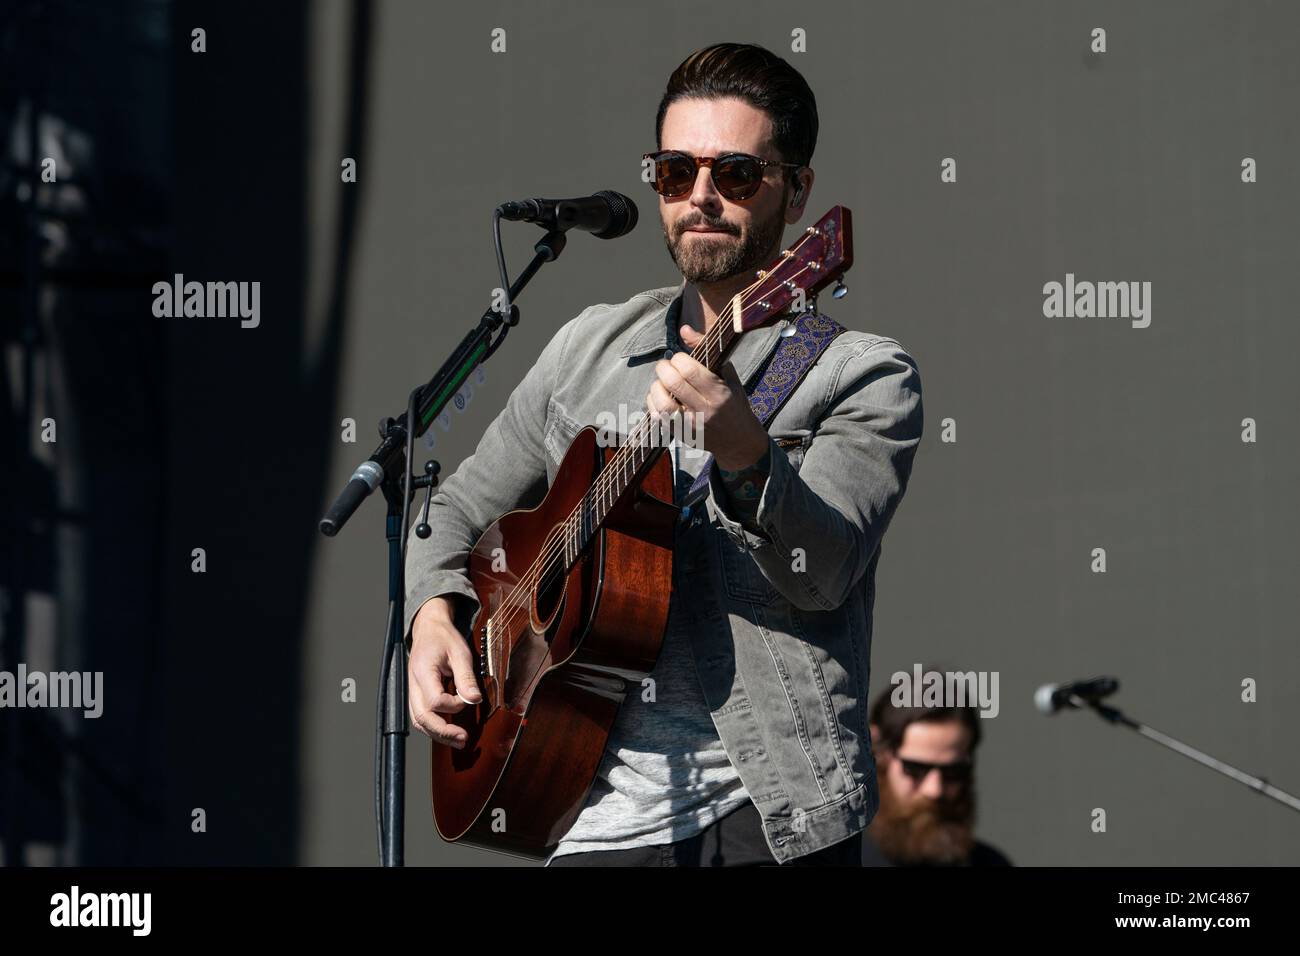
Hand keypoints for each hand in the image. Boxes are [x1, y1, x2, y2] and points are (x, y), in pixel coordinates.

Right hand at [408, 596, 481, 748]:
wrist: (429, 629)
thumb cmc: (443, 638)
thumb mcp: (460, 652)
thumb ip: (466, 677)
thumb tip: (475, 700)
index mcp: (423, 671)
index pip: (434, 700)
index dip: (454, 704)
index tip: (468, 697)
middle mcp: (413, 685)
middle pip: (421, 717)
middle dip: (442, 732)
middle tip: (463, 739)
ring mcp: (412, 691)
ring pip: (418, 721)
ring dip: (437, 734)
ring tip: (458, 740)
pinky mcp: (416, 695)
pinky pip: (420, 716)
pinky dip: (433, 726)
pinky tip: (448, 731)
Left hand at [646, 324, 768, 469]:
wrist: (739, 442)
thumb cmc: (734, 403)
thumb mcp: (728, 375)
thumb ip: (706, 351)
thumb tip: (683, 329)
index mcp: (719, 393)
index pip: (690, 370)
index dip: (678, 359)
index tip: (679, 358)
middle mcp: (705, 410)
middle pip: (673, 384)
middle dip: (663, 368)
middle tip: (665, 366)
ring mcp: (692, 426)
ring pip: (662, 404)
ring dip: (655, 387)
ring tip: (661, 382)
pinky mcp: (682, 436)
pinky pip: (659, 418)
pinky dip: (653, 404)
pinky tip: (659, 398)